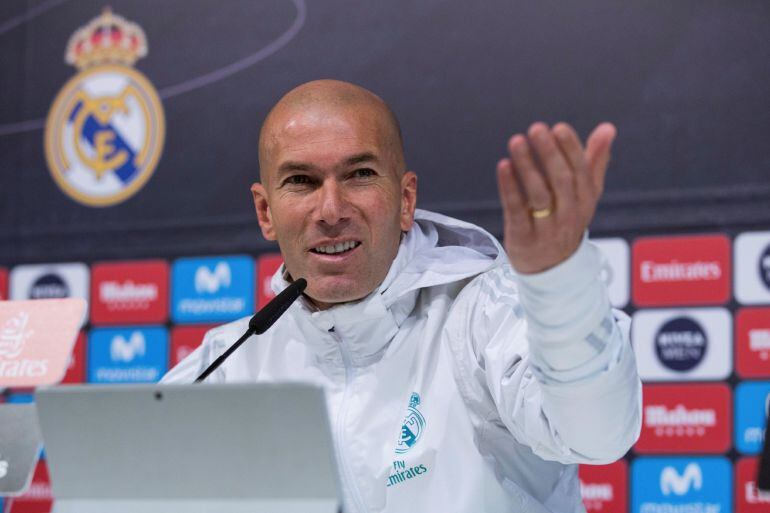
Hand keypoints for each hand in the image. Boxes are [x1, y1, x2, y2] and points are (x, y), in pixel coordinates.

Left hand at [496, 122, 615, 273]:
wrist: (551, 270)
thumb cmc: (565, 220)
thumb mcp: (584, 195)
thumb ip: (594, 161)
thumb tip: (608, 127)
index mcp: (585, 200)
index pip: (581, 172)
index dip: (571, 149)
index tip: (559, 127)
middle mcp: (569, 214)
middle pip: (561, 181)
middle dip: (549, 153)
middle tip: (537, 128)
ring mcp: (546, 228)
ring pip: (539, 195)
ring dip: (527, 166)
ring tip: (517, 140)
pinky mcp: (523, 237)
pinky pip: (516, 210)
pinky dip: (509, 187)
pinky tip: (503, 165)